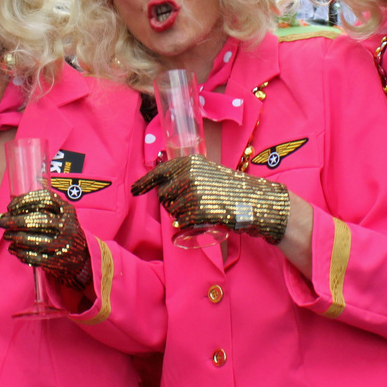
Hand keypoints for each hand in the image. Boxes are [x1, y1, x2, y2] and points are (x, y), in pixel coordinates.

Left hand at [0, 188, 90, 292]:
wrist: (83, 259)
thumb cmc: (62, 233)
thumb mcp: (59, 216)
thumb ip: (37, 211)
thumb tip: (3, 214)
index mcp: (67, 211)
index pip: (45, 199)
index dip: (25, 201)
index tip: (10, 206)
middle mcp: (66, 226)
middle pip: (36, 220)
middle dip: (13, 221)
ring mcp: (63, 244)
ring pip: (33, 239)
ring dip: (15, 237)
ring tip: (6, 235)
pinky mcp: (57, 261)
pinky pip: (34, 257)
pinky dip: (20, 253)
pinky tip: (13, 249)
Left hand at [131, 154, 291, 243]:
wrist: (252, 199)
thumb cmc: (227, 187)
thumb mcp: (205, 172)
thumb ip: (184, 175)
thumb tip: (160, 185)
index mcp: (188, 162)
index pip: (159, 173)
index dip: (144, 183)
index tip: (134, 191)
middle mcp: (188, 175)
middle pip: (164, 196)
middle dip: (171, 203)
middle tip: (191, 204)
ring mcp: (193, 193)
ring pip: (172, 211)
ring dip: (181, 215)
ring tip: (200, 209)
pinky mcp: (199, 210)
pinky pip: (183, 222)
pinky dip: (188, 224)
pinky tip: (200, 220)